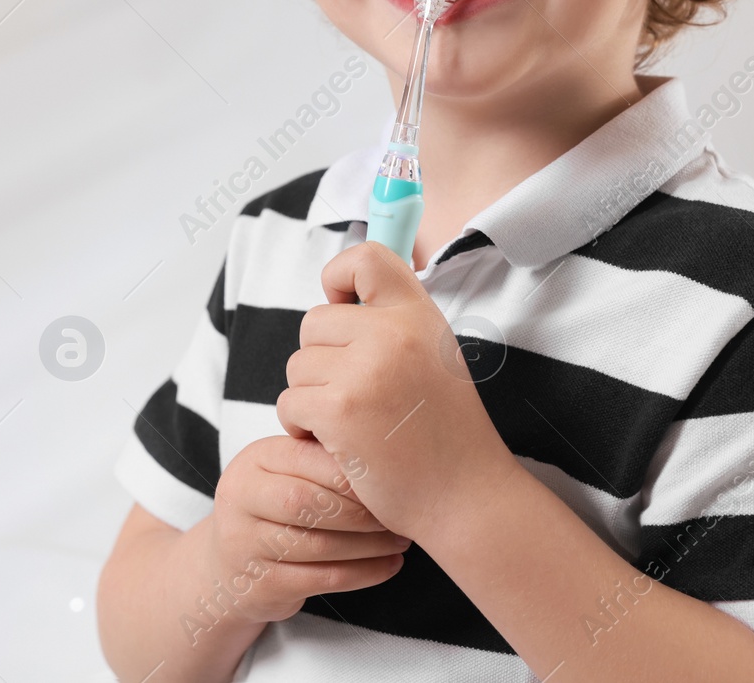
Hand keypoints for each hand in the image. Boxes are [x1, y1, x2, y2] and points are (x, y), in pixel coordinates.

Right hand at [206, 434, 411, 624]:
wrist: (229, 568)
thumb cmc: (273, 508)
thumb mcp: (285, 472)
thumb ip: (321, 458)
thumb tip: (387, 453)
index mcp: (254, 459)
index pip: (308, 458)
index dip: (352, 471)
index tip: (390, 479)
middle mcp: (241, 497)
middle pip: (308, 501)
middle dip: (360, 510)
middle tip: (396, 513)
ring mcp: (245, 544)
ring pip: (318, 544)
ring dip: (369, 545)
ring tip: (400, 540)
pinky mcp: (262, 585)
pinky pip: (322, 579)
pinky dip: (363, 573)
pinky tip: (388, 565)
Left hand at [277, 240, 520, 542]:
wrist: (464, 494)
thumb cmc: (444, 428)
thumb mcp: (433, 354)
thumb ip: (393, 321)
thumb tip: (337, 295)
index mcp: (418, 314)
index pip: (364, 257)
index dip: (339, 276)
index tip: (343, 306)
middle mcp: (393, 333)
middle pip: (313, 322)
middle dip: (321, 360)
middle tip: (354, 393)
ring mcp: (364, 371)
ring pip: (297, 366)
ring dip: (311, 397)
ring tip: (353, 422)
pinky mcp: (339, 410)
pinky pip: (290, 403)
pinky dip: (302, 427)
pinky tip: (336, 443)